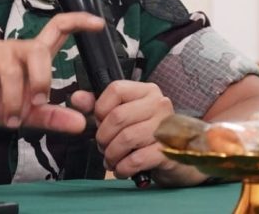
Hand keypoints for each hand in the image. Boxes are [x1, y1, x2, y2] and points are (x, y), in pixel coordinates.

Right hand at [0, 12, 103, 133]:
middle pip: (38, 50)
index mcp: (30, 56)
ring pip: (12, 70)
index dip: (78, 23)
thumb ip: (50, 116)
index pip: (56, 29)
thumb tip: (80, 124)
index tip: (98, 23)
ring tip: (6, 119)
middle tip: (36, 103)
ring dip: (12, 100)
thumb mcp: (23, 112)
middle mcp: (14, 47)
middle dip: (42, 79)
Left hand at [71, 82, 198, 183]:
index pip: (116, 89)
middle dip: (103, 136)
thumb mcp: (123, 115)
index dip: (100, 108)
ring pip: (126, 138)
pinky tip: (122, 170)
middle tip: (103, 147)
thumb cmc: (146, 134)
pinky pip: (137, 159)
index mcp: (146, 91)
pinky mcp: (169, 151)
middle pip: (118, 117)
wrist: (180, 159)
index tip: (99, 122)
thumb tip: (77, 99)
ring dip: (112, 154)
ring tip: (111, 160)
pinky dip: (123, 168)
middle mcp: (159, 105)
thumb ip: (97, 105)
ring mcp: (166, 128)